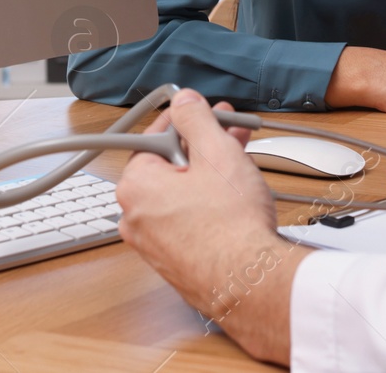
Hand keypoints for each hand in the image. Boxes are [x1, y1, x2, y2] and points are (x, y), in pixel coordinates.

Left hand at [116, 89, 303, 362]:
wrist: (250, 283)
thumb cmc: (231, 225)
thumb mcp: (217, 153)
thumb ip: (197, 119)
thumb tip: (184, 102)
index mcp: (135, 185)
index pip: (156, 136)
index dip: (188, 120)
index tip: (208, 115)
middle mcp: (135, 217)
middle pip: (169, 165)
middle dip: (203, 147)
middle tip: (232, 135)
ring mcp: (153, 244)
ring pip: (180, 194)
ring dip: (208, 175)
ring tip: (241, 164)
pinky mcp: (174, 262)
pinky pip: (186, 221)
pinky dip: (207, 206)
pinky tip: (233, 199)